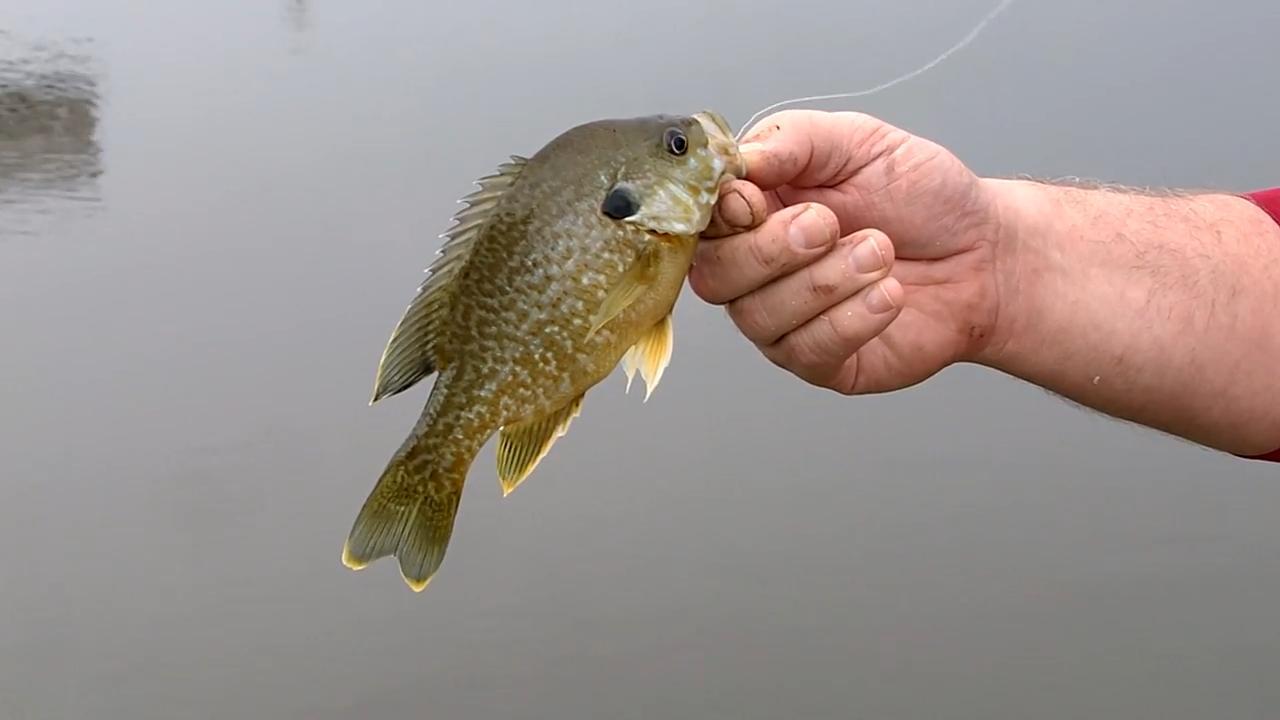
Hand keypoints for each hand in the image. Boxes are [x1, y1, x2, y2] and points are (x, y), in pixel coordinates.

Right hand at [690, 109, 1004, 394]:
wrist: (986, 252)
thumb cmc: (921, 196)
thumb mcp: (857, 142)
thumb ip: (792, 141)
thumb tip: (736, 161)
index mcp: (755, 211)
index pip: (700, 223)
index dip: (720, 216)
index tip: (758, 199)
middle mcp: (757, 270)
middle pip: (715, 277)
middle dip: (771, 251)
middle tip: (830, 224)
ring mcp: (785, 321)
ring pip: (759, 317)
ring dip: (824, 282)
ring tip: (880, 251)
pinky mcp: (821, 361)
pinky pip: (806, 351)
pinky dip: (850, 319)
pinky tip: (888, 294)